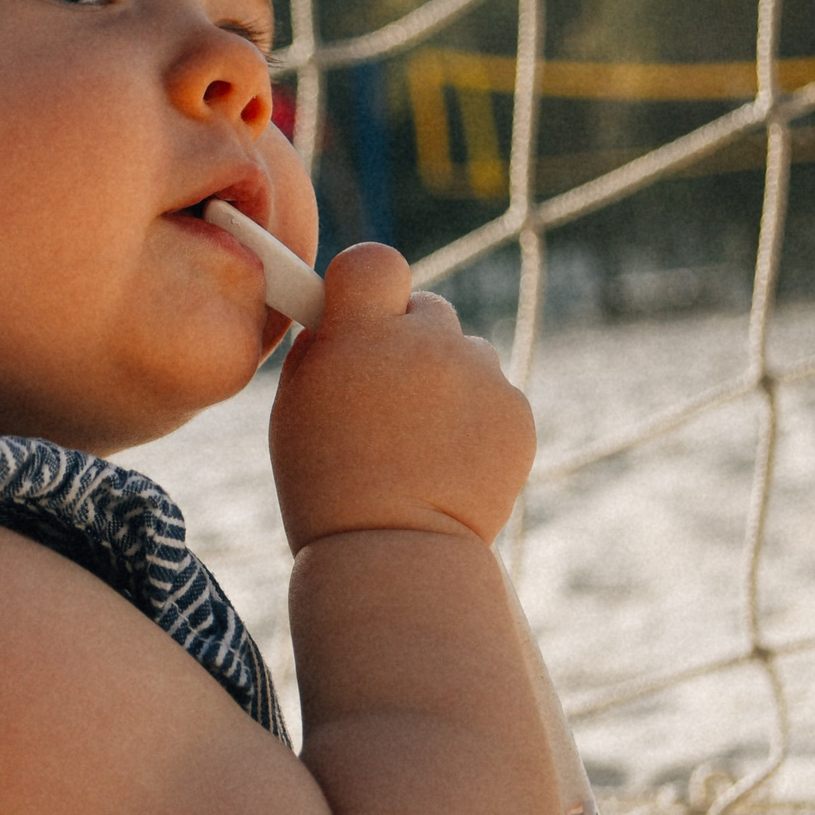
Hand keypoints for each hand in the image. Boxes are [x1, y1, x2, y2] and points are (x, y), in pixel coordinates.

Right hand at [268, 243, 535, 550]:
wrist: (394, 554)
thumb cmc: (327, 483)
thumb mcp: (298, 403)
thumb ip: (328, 345)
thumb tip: (349, 316)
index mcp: (362, 332)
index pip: (375, 260)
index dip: (370, 283)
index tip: (363, 313)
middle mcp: (427, 342)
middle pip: (428, 309)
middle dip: (412, 341)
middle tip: (391, 398)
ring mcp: (480, 376)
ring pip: (467, 354)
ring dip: (448, 383)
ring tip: (421, 445)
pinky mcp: (517, 412)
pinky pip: (495, 396)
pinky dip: (478, 423)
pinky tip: (451, 465)